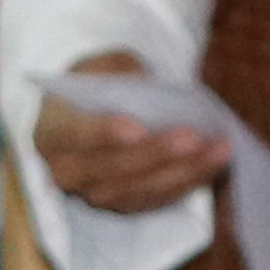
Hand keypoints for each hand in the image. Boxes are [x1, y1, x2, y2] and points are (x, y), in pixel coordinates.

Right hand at [28, 51, 232, 213]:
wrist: (95, 108)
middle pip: (111, 170)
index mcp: (51, 131)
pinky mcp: (122, 204)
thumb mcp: (102, 66)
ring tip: (218, 149)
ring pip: (137, 191)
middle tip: (192, 136)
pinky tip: (214, 162)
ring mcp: (93, 193)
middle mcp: (65, 171)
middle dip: (155, 154)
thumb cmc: (99, 82)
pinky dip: (187, 182)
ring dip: (182, 171)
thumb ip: (118, 74)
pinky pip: (156, 200)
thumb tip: (146, 87)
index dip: (105, 133)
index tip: (138, 128)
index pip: (75, 136)